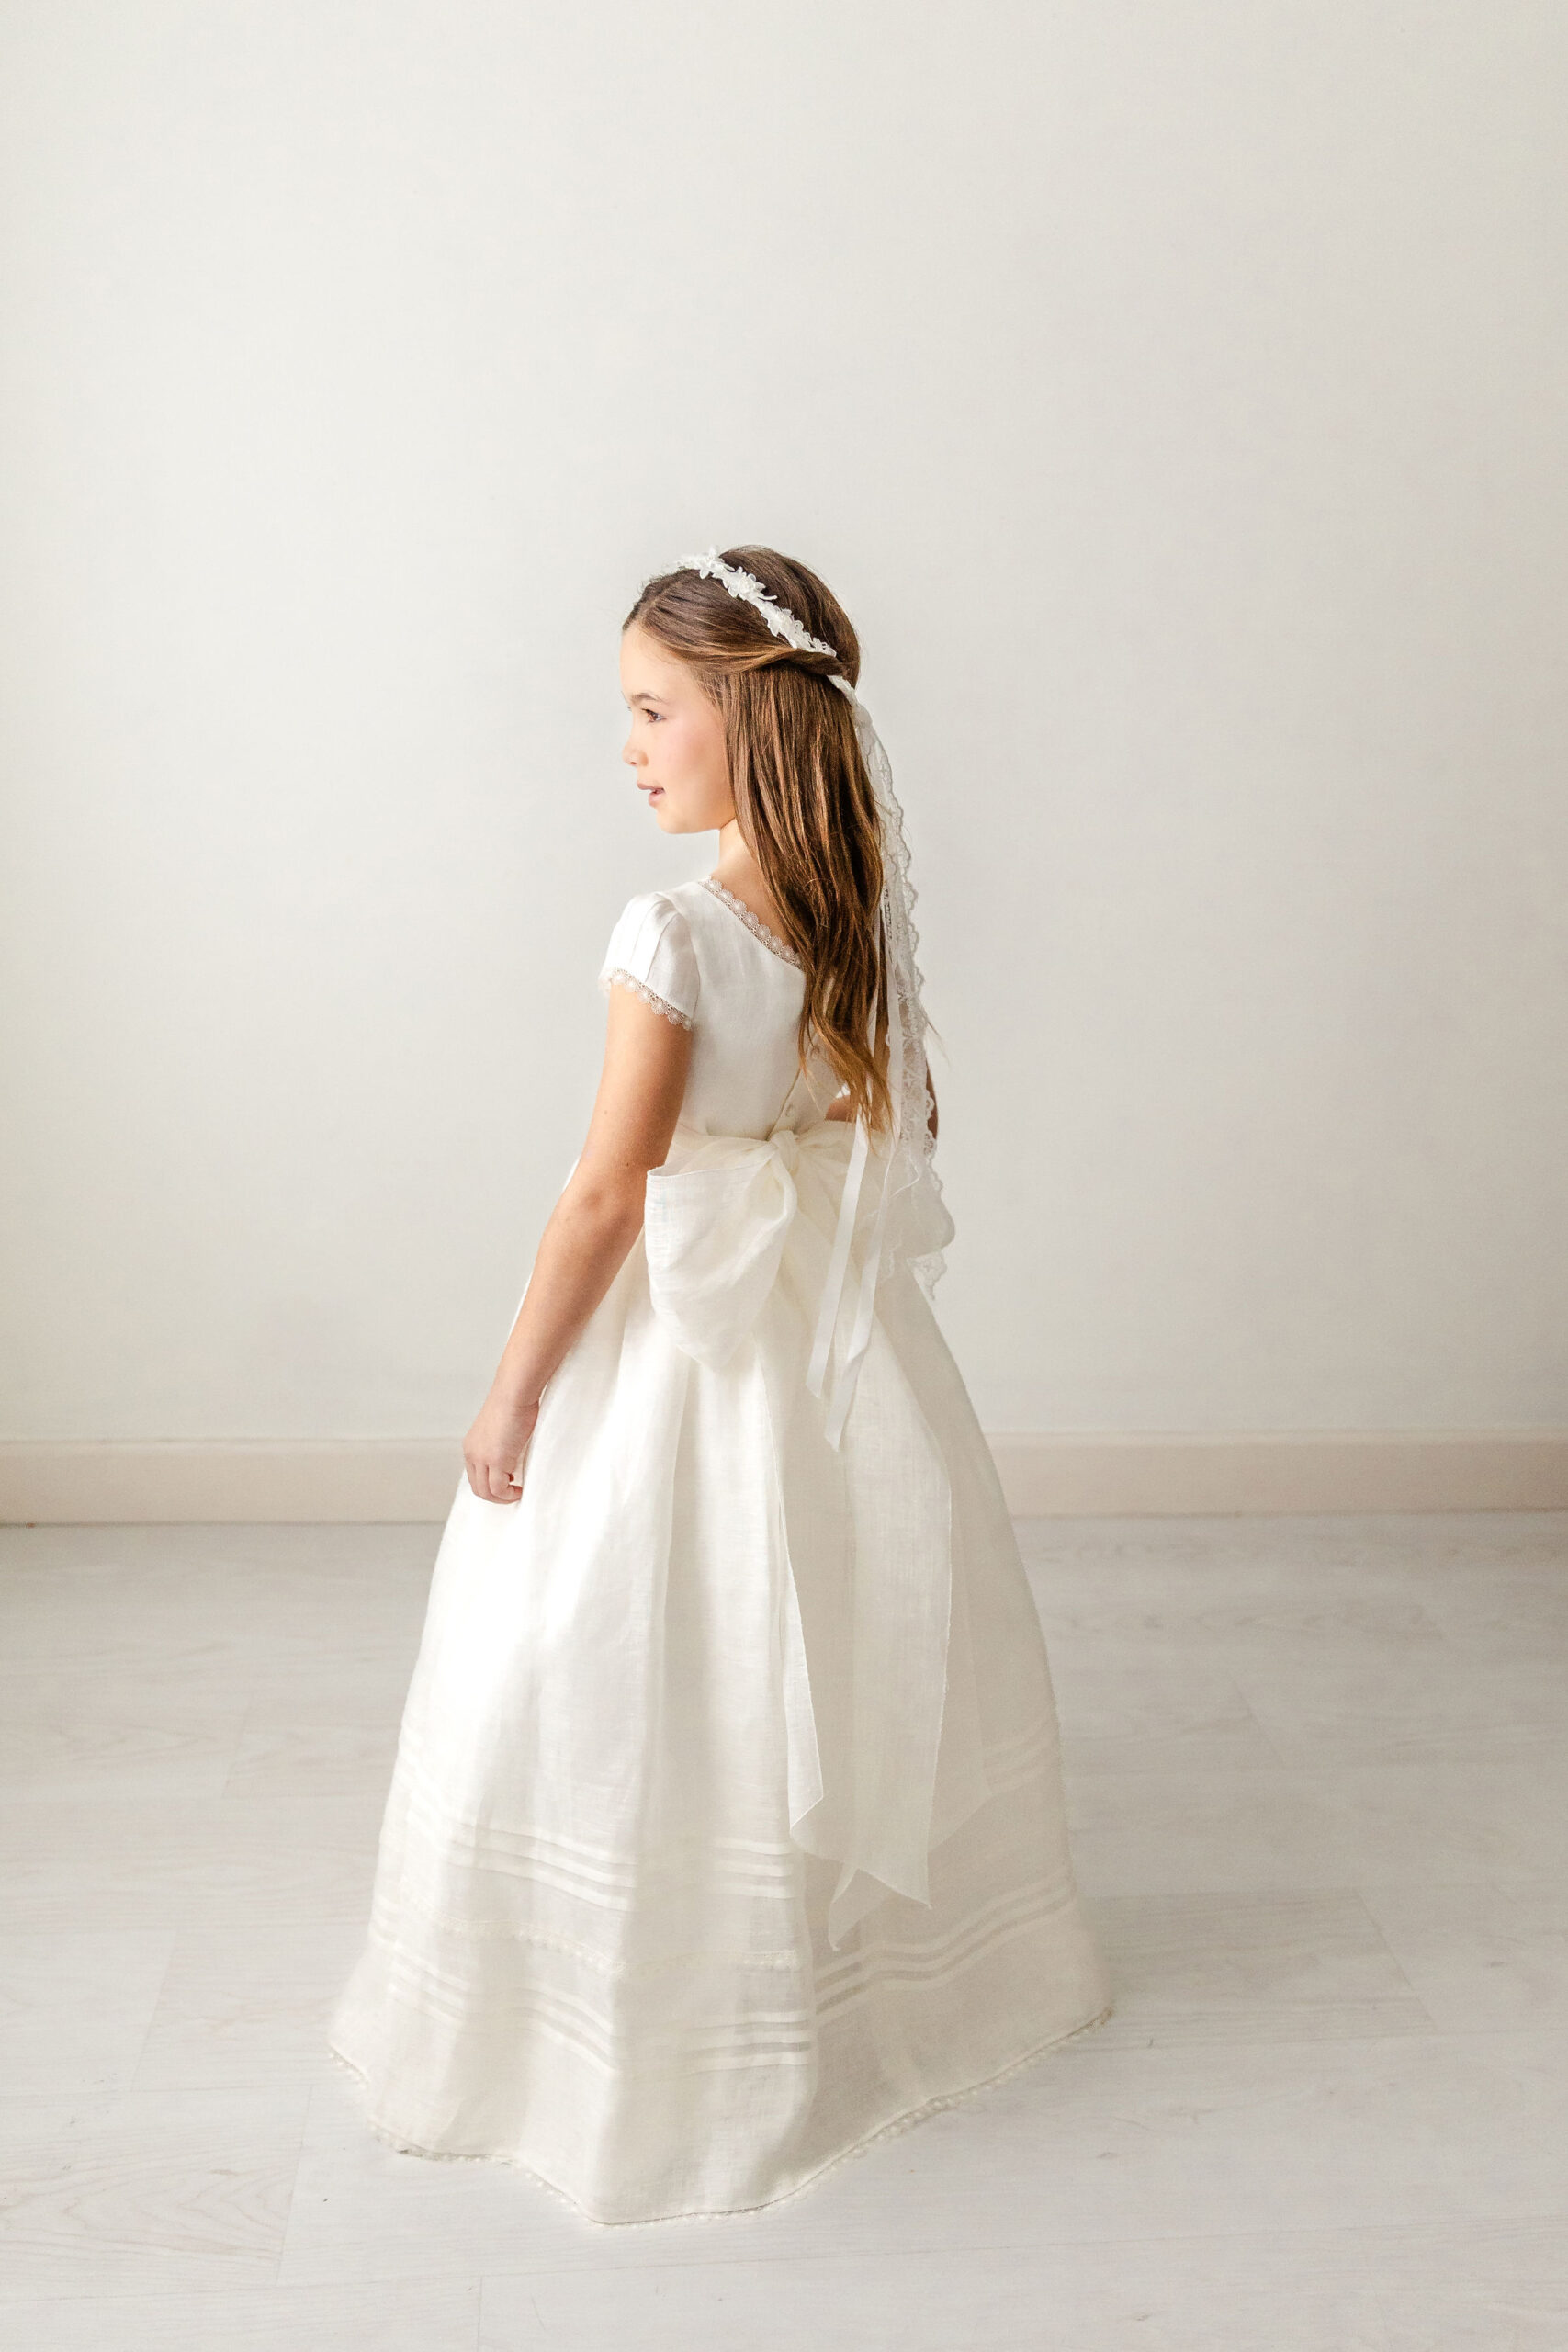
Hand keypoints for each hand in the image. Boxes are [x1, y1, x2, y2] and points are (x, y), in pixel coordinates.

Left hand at [463, 1389, 540, 1504]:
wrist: (515, 1392)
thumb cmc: (514, 1402)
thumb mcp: (501, 1427)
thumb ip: (501, 1443)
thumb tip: (512, 1454)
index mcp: (472, 1445)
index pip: (474, 1476)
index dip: (490, 1485)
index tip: (508, 1484)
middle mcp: (472, 1453)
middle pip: (478, 1488)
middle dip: (496, 1496)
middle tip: (514, 1492)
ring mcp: (482, 1458)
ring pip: (486, 1493)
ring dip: (503, 1498)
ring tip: (518, 1492)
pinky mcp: (496, 1460)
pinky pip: (499, 1489)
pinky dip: (510, 1495)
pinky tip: (521, 1488)